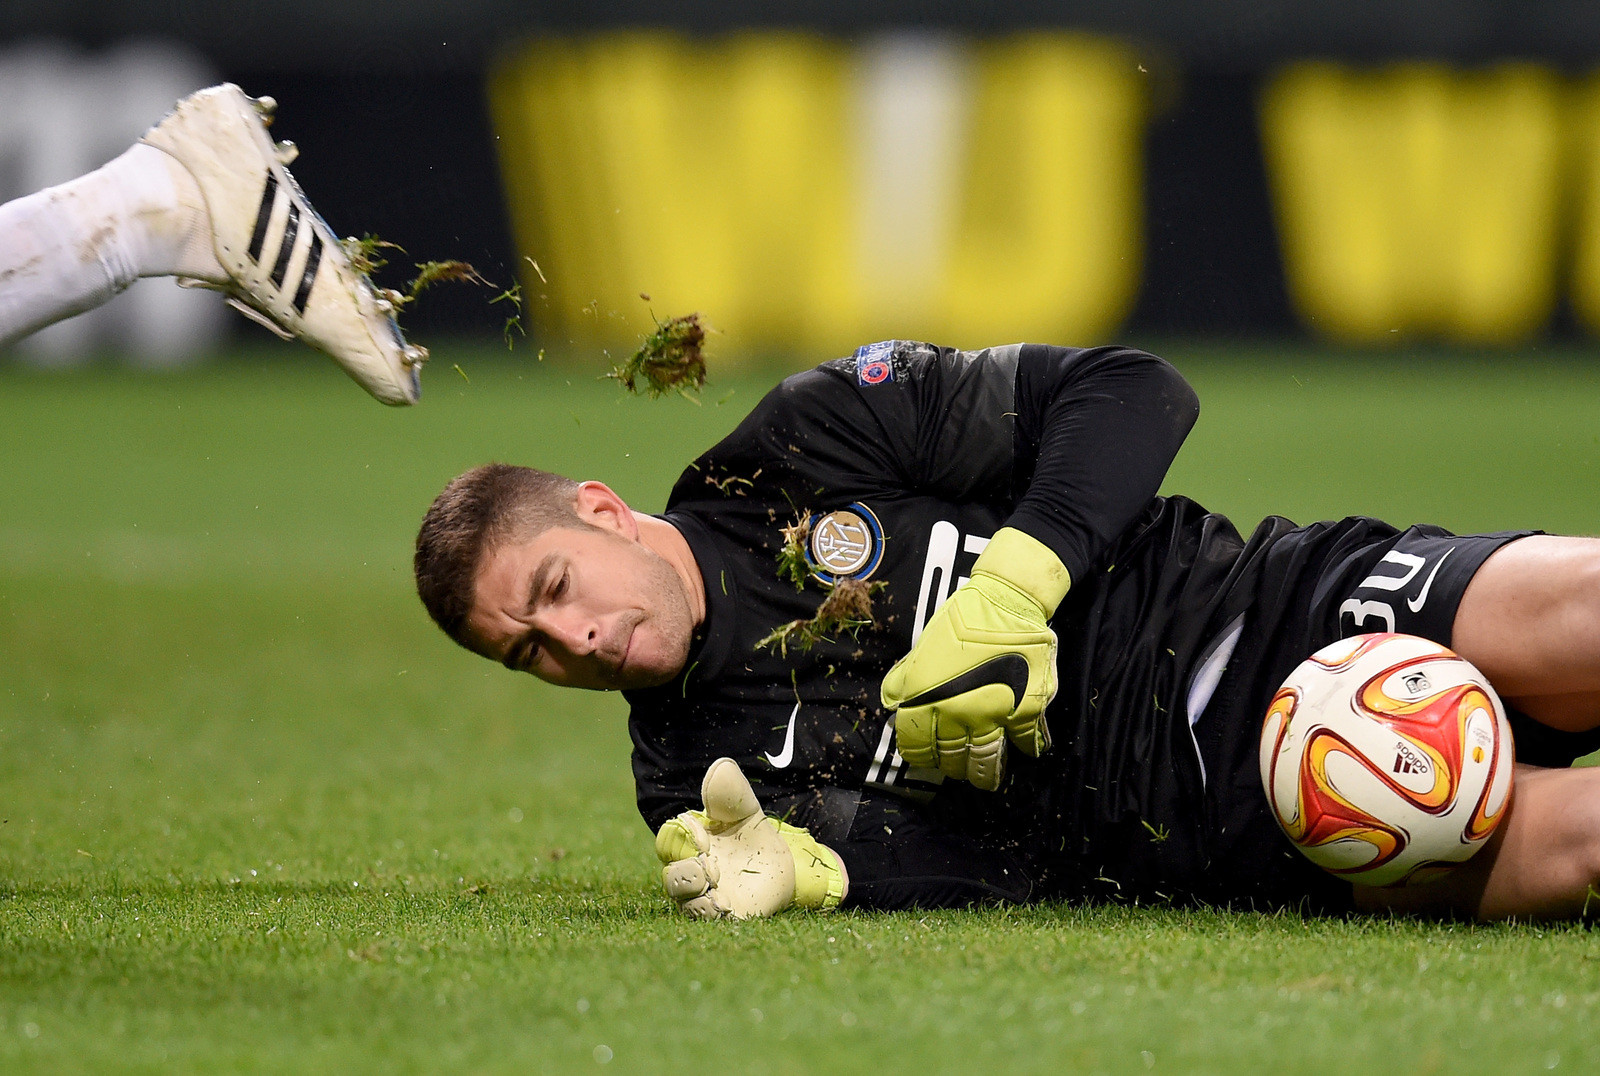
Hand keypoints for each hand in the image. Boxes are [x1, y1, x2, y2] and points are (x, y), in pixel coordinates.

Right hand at [654, 757, 847, 918]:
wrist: (783, 862)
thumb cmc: (752, 834)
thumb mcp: (745, 809)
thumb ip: (731, 792)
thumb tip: (721, 767)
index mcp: (689, 844)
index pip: (669, 841)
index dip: (680, 837)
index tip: (701, 830)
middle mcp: (690, 872)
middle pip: (671, 878)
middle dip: (685, 873)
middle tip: (710, 864)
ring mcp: (705, 895)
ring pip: (685, 902)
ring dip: (696, 894)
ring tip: (717, 883)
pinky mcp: (724, 914)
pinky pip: (708, 919)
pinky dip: (712, 912)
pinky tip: (724, 902)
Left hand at [881, 527, 1069, 790]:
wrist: (1006, 602)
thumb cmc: (960, 621)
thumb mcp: (922, 648)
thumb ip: (905, 678)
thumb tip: (890, 702)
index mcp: (927, 698)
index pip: (916, 741)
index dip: (918, 755)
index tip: (925, 760)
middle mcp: (958, 713)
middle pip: (952, 757)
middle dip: (952, 767)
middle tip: (956, 769)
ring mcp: (994, 714)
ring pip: (986, 759)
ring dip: (985, 774)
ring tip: (986, 779)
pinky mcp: (1026, 709)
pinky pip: (1025, 741)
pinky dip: (1025, 750)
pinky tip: (1023, 753)